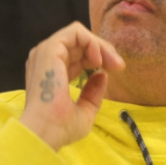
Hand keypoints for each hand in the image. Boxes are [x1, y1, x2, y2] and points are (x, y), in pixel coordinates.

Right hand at [20, 22, 124, 151]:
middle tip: (119, 65)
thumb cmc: (61, 127)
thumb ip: (93, 92)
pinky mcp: (50, 48)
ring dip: (100, 45)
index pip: (77, 55)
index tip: (116, 69)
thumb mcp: (85, 110)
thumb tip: (102, 75)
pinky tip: (99, 60)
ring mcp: (46, 52)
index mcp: (51, 72)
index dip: (99, 58)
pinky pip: (75, 32)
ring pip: (78, 34)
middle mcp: (46, 59)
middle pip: (79, 43)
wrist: (47, 132)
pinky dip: (92, 42)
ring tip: (113, 63)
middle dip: (103, 50)